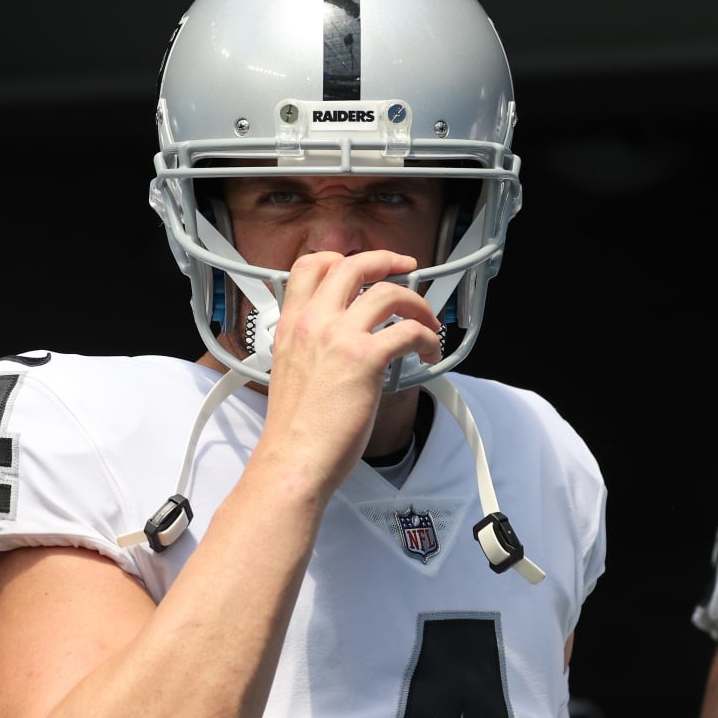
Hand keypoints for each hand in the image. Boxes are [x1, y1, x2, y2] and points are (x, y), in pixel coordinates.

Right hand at [260, 249, 441, 485]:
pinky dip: (427, 338)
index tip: (364, 266)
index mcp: (292, 325)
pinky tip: (428, 352)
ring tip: (427, 322)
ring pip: (388, 293)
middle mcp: (313, 323)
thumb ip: (309, 347)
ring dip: (416, 304)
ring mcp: (339, 337)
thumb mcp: (288, 370)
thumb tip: (338, 344)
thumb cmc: (294, 429)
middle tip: (407, 267)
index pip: (311, 266)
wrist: (294, 458)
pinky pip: (408, 331)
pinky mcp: (365, 359)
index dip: (341, 258)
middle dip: (387, 260)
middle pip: (353, 267)